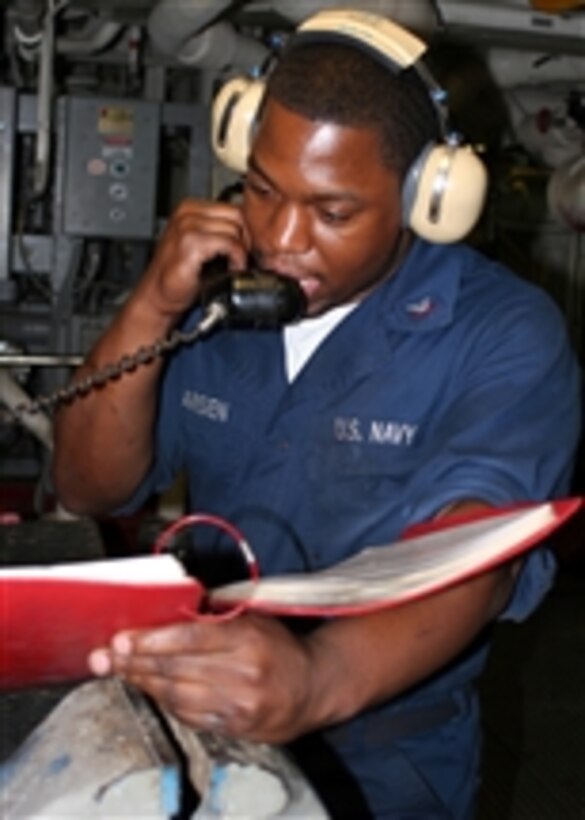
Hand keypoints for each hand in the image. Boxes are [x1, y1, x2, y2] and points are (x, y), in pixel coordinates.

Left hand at [89, 614, 317, 743]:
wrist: (314, 686)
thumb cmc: (278, 646)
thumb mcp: (253, 618)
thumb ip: (215, 616)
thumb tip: (166, 609)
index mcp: (249, 637)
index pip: (191, 637)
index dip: (152, 639)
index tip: (122, 639)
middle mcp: (245, 671)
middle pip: (178, 668)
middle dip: (136, 662)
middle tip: (109, 656)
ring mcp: (241, 703)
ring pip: (179, 695)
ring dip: (145, 683)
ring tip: (123, 672)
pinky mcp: (237, 726)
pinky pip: (191, 716)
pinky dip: (167, 703)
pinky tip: (153, 691)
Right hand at [138, 199, 250, 317]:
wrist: (159, 296)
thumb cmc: (181, 274)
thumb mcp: (202, 244)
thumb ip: (221, 231)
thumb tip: (252, 232)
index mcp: (189, 207)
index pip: (234, 207)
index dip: (245, 230)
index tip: (244, 249)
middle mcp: (186, 213)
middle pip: (237, 215)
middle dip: (245, 239)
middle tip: (240, 258)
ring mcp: (187, 226)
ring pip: (235, 229)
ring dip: (240, 251)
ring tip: (232, 265)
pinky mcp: (190, 243)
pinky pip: (229, 243)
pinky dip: (236, 258)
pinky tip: (230, 269)